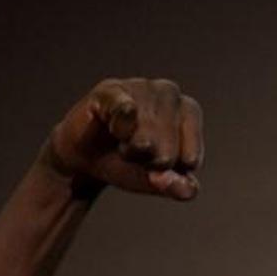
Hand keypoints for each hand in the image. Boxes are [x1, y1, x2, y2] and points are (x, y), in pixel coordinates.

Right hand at [40, 77, 202, 199]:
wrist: (86, 159)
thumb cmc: (128, 164)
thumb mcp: (155, 182)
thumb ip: (177, 187)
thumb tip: (187, 189)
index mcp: (190, 112)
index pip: (190, 158)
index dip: (167, 172)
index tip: (154, 162)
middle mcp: (170, 93)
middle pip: (169, 151)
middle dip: (147, 162)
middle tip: (132, 152)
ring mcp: (141, 86)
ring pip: (147, 137)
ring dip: (130, 150)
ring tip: (121, 141)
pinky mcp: (112, 89)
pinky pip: (125, 113)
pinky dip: (119, 130)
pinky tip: (113, 128)